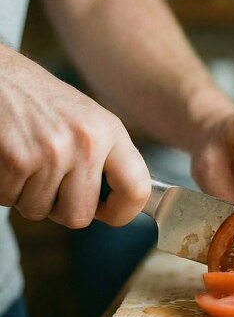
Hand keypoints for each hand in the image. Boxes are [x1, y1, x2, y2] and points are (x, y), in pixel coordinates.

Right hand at [0, 48, 149, 227]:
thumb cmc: (39, 100)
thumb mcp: (87, 120)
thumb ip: (105, 158)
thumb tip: (119, 203)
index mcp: (110, 132)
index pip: (137, 189)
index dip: (123, 212)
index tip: (108, 212)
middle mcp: (86, 143)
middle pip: (80, 216)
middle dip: (60, 208)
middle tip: (50, 184)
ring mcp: (52, 152)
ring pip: (39, 211)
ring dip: (26, 195)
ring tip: (26, 162)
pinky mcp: (18, 159)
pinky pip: (9, 200)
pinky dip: (4, 187)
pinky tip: (7, 159)